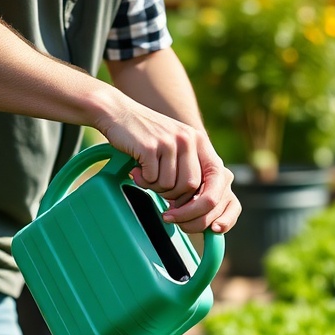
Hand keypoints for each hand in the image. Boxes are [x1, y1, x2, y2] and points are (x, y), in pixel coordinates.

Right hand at [99, 99, 239, 233]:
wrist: (117, 113)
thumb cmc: (146, 139)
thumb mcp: (176, 148)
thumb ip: (191, 170)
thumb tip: (199, 209)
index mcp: (200, 142)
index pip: (217, 180)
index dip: (209, 205)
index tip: (198, 221)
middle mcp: (189, 139)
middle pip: (191, 188)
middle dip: (177, 202)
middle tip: (163, 201)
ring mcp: (170, 141)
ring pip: (171, 186)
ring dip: (157, 189)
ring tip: (147, 175)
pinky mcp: (151, 146)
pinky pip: (153, 180)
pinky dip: (143, 181)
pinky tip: (136, 169)